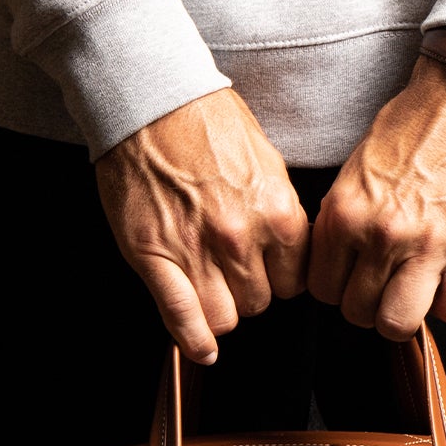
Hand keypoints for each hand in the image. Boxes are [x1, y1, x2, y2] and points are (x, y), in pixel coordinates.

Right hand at [95, 88, 310, 363]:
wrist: (152, 97)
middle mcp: (240, 237)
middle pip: (258, 304)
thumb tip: (287, 255)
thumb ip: (279, 215)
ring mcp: (196, 250)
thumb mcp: (267, 164)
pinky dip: (193, 339)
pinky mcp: (155, 256)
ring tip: (208, 282)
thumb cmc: (207, 121)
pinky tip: (200, 349)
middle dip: (247, 290)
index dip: (277, 278)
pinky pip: (182, 317)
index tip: (265, 270)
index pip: (293, 284)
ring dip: (219, 307)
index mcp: (277, 212)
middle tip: (230, 268)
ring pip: (224, 318)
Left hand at [308, 55, 445, 340]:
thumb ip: (344, 220)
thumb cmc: (416, 126)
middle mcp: (384, 234)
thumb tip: (339, 266)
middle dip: (370, 304)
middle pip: (359, 313)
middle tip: (387, 284)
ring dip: (406, 312)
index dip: (339, 288)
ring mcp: (430, 246)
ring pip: (399, 322)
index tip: (354, 278)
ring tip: (415, 288)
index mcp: (347, 212)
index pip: (323, 289)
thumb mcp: (357, 169)